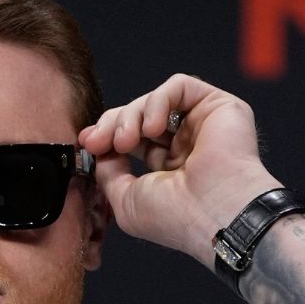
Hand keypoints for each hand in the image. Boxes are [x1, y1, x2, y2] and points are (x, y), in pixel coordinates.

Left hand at [79, 74, 281, 267]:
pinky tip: (153, 128)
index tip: (86, 142)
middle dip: (112, 124)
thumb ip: (108, 171)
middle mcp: (186, 145)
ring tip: (125, 141)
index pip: (131, 139)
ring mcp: (202, 125)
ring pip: (154, 101)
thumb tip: (99, 149)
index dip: (105, 135)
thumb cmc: (175, 216)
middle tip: (98, 142)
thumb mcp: (125, 199)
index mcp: (168, 169)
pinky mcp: (218, 106)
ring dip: (130, 116)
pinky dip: (157, 101)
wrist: (216, 214)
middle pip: (138, 116)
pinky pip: (178, 86)